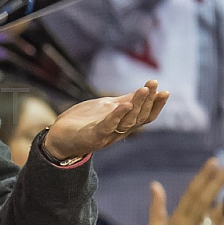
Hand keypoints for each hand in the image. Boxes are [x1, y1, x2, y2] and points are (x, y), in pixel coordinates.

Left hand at [43, 80, 168, 158]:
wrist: (59, 139)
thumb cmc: (83, 122)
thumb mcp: (106, 108)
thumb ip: (123, 101)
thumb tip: (143, 91)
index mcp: (123, 125)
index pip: (145, 116)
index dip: (156, 105)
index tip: (165, 91)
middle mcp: (119, 132)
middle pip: (139, 117)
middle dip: (148, 101)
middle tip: (155, 85)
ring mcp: (107, 135)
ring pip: (127, 121)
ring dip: (137, 105)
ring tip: (144, 90)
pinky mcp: (93, 136)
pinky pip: (108, 126)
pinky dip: (117, 115)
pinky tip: (124, 104)